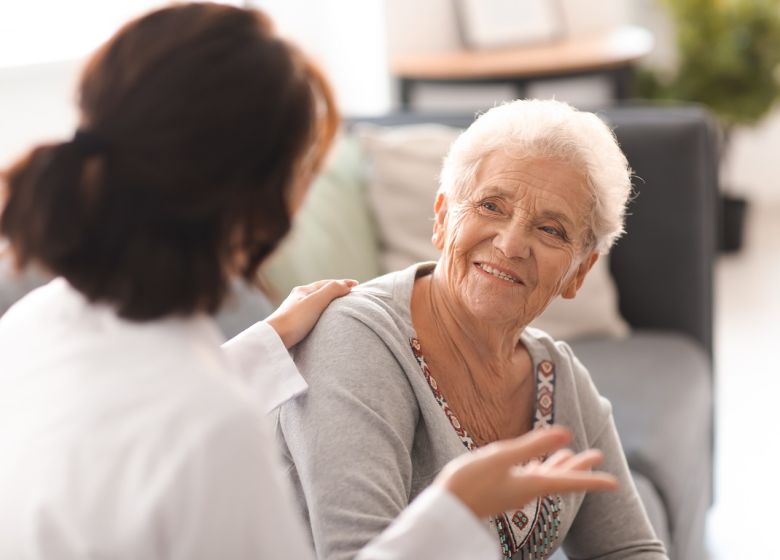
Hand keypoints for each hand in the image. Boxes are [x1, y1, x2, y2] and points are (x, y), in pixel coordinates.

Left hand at [265, 279, 357, 347]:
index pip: (326, 283)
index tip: (357, 285)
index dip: (342, 283)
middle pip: (320, 292)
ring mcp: (294, 312)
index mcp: (302, 291)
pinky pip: (312, 315)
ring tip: (339, 307)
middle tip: (349, 294)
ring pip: (315, 304)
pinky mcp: (293, 326)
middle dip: (335, 291)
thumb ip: (332, 291)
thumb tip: (346, 285)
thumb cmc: (294, 320)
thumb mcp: (316, 302)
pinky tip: (323, 321)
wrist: (274, 340)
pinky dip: (322, 314)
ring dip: (328, 303)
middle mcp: (297, 299)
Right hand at [435, 426, 618, 518]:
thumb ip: (533, 445)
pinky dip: (539, 467)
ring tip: (572, 454)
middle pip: (561, 478)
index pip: (569, 481)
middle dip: (580, 466)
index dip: (592, 480)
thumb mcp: (501, 457)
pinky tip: (536, 463)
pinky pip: (529, 477)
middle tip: (598, 455)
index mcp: (531, 484)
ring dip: (561, 465)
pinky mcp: (502, 488)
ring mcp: (514, 491)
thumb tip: (566, 434)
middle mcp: (527, 490)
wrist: (446, 508)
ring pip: (546, 477)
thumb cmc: (470, 481)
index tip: (615, 483)